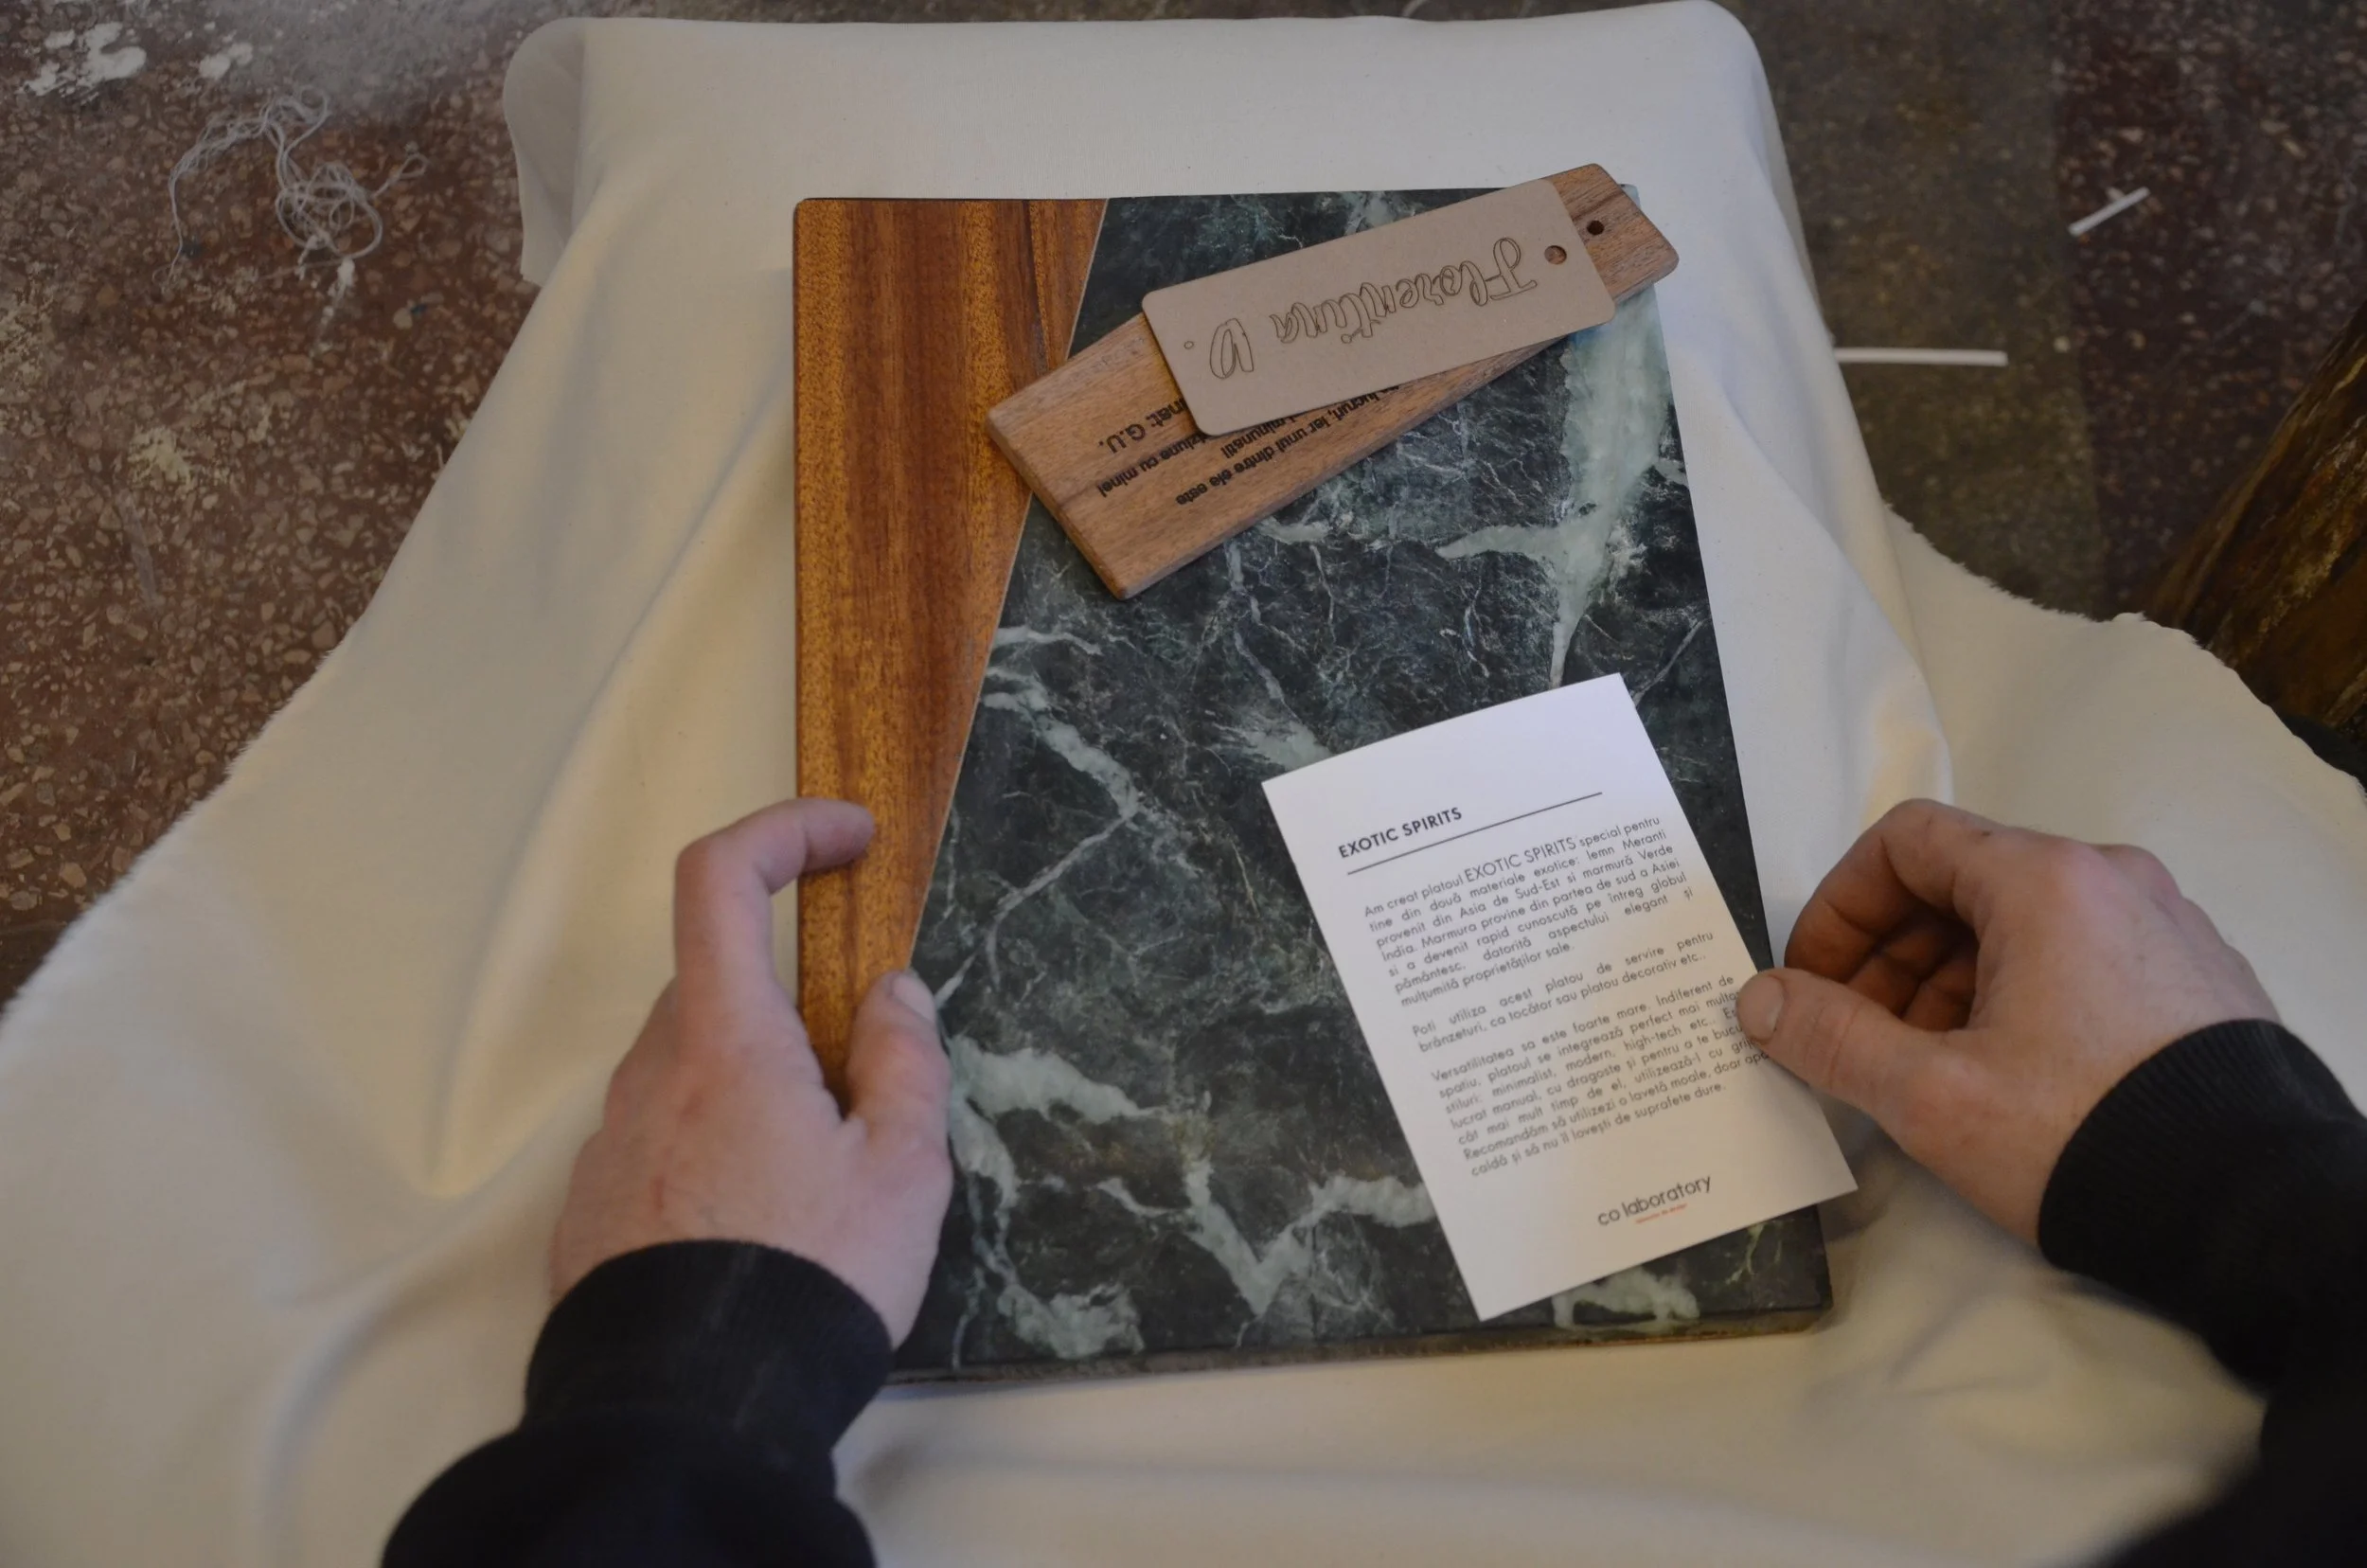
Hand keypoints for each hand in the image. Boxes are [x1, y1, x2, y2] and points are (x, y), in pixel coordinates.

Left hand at [549, 798, 953, 1341]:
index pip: (722, 877)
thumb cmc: (806, 1283)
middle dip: (790, 1004)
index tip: (849, 836)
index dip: (784, 829)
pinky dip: (710, 1149)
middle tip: (864, 1080)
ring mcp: (609, 1145)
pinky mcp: (590, 1213)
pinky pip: (656, 1142)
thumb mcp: (903, 1170)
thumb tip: (893, 995)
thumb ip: (904, 1062)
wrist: (693, 1415)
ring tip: (819, 1182)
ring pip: (686, 1069)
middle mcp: (649, 1076)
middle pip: (714, 985)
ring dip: (751, 1085)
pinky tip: (759, 1226)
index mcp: (725, 1042)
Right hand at [1736, 799, 2276, 1242]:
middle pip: (1960, 884)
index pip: (1906, 842)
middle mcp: (2111, 882)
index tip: (1809, 980)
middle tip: (1849, 1036)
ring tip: (1918, 1069)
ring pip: (2017, 927)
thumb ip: (1831, 1037)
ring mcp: (2162, 930)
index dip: (1838, 906)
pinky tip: (1999, 1078)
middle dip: (1885, 956)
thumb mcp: (1932, 1095)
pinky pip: (2076, 962)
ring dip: (1943, 983)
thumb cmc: (2087, 1135)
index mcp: (2046, 882)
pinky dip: (2013, 998)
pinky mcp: (2193, 983)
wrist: (2253, 1213)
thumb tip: (1759, 1000)